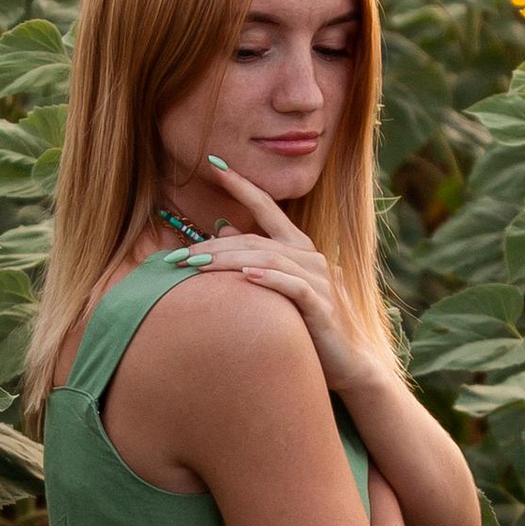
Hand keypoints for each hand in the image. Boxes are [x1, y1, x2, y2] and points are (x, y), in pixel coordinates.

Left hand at [174, 160, 384, 394]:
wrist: (348, 361)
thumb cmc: (306, 322)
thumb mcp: (277, 286)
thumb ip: (254, 257)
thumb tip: (221, 232)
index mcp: (298, 247)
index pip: (266, 207)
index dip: (242, 185)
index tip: (214, 164)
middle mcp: (310, 256)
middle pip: (255, 240)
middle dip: (212, 246)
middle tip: (177, 256)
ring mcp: (319, 279)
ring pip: (267, 259)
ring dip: (228, 261)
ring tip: (195, 266)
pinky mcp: (322, 305)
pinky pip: (293, 286)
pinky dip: (269, 279)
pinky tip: (246, 277)